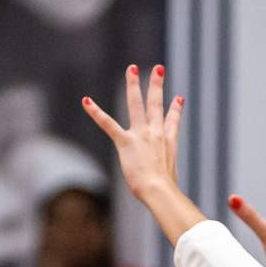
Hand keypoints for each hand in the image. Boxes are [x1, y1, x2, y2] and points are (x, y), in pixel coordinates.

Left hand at [82, 65, 184, 208]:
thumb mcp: (171, 181)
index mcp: (168, 143)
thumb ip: (169, 179)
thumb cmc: (166, 192)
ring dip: (134, 84)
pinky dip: (96, 112)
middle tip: (157, 69)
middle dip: (156, 85)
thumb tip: (174, 197)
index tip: (179, 99)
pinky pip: (108, 123)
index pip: (172, 121)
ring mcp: (140, 135)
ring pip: (137, 103)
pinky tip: (86, 101)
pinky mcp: (125, 142)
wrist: (159, 191)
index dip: (176, 109)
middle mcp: (155, 134)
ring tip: (132, 68)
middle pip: (156, 104)